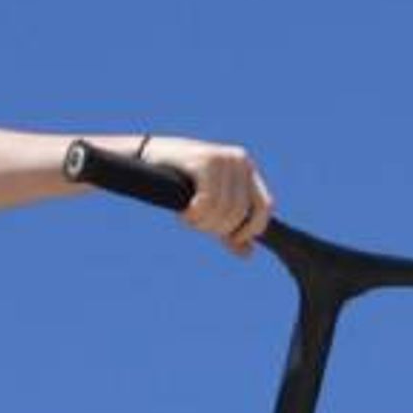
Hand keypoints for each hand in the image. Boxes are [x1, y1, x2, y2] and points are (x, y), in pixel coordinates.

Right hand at [141, 136, 272, 254]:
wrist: (146, 158)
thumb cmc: (179, 184)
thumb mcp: (210, 209)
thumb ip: (228, 229)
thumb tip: (248, 254)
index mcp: (247, 170)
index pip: (265, 207)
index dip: (251, 229)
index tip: (232, 238)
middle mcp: (240, 161)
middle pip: (240, 213)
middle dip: (217, 227)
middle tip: (198, 224)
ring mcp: (224, 159)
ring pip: (224, 210)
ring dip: (203, 223)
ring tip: (189, 218)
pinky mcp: (206, 161)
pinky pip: (209, 202)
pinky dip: (195, 214)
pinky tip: (185, 211)